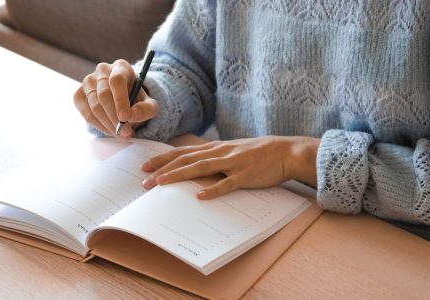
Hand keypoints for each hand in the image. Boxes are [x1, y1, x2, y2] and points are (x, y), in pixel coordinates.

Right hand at [73, 60, 157, 137]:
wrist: (124, 101)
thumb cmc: (136, 100)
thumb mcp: (149, 104)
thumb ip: (146, 109)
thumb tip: (132, 116)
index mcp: (121, 67)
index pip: (116, 80)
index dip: (120, 100)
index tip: (125, 118)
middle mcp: (102, 71)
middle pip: (104, 94)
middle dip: (115, 117)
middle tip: (125, 132)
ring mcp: (88, 82)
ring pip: (94, 106)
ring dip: (108, 124)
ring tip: (120, 135)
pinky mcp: (79, 95)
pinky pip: (86, 113)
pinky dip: (98, 126)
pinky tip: (109, 131)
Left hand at [141, 136, 319, 198]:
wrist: (285, 152)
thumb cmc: (258, 153)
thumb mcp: (232, 151)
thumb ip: (214, 158)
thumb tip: (195, 167)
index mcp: (215, 148)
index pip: (183, 152)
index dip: (163, 159)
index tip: (145, 166)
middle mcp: (220, 153)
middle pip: (185, 160)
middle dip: (163, 170)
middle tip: (144, 180)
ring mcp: (232, 163)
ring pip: (200, 168)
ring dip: (178, 175)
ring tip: (161, 183)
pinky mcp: (245, 176)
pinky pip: (227, 184)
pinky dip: (213, 190)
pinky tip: (200, 196)